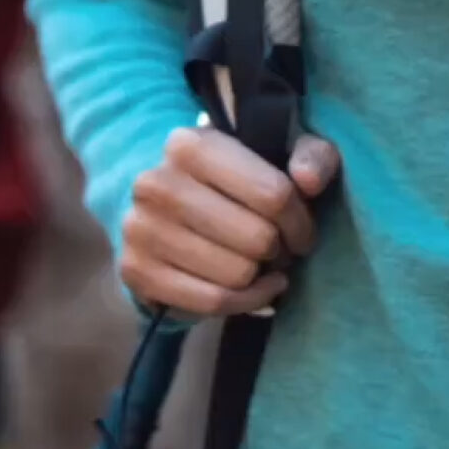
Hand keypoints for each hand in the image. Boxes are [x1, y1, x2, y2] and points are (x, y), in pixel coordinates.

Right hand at [120, 126, 342, 318]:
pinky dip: (243, 302)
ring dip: (259, 276)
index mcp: (192, 145)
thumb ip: (311, 154)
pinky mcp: (136, 270)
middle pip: (257, 239)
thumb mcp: (279, 151)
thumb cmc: (233, 177)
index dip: (300, 221)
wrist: (163, 201)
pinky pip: (212, 302)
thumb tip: (309, 181)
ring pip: (236, 275)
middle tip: (277, 247)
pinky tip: (253, 289)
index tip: (301, 230)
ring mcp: (141, 229)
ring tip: (258, 262)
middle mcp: (158, 183)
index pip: (274, 194)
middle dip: (279, 250)